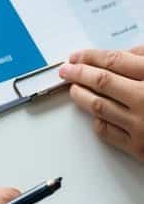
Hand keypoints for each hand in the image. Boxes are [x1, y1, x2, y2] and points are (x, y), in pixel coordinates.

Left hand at [59, 47, 143, 162]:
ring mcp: (141, 125)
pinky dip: (97, 120)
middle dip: (79, 73)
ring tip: (74, 89)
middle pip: (102, 82)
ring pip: (99, 106)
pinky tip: (95, 114)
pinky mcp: (138, 148)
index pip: (115, 61)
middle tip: (67, 70)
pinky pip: (108, 132)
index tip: (78, 56)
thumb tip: (124, 55)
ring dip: (81, 96)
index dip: (92, 57)